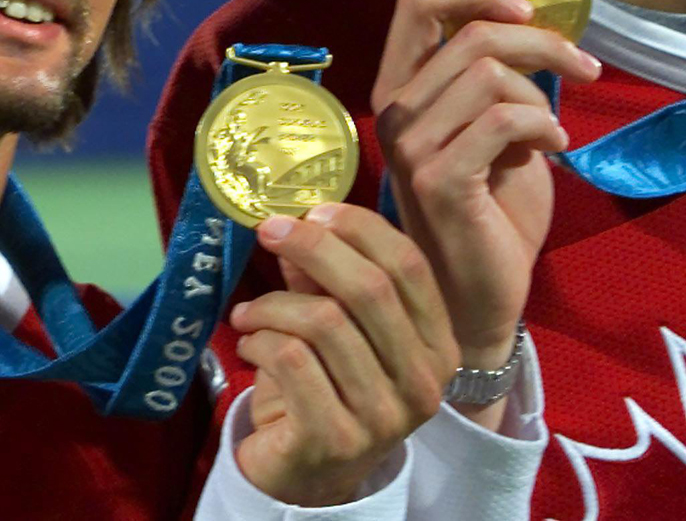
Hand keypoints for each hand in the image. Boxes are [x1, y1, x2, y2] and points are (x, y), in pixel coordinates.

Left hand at [229, 203, 459, 505]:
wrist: (306, 476)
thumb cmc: (326, 386)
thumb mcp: (338, 325)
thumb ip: (326, 276)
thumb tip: (298, 218)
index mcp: (438, 344)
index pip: (409, 265)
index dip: (359, 227)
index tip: (314, 210)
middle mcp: (423, 382)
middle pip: (369, 288)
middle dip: (312, 247)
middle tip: (269, 231)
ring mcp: (384, 416)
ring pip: (324, 321)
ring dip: (272, 304)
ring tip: (248, 312)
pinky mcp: (335, 438)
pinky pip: (290, 359)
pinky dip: (258, 340)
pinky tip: (248, 343)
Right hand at [371, 0, 600, 388]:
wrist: (481, 297)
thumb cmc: (491, 212)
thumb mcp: (496, 131)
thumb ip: (498, 82)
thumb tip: (533, 27)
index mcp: (400, 88)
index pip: (416, 3)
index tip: (526, 10)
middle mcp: (394, 110)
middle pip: (470, 33)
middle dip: (540, 42)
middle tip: (582, 67)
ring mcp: (410, 146)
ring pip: (489, 73)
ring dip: (541, 95)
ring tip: (553, 132)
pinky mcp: (438, 180)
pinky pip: (504, 119)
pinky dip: (542, 126)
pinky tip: (554, 149)